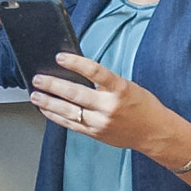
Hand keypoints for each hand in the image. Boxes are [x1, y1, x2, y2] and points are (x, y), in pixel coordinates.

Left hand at [30, 53, 181, 156]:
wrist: (154, 132)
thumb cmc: (142, 106)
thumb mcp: (128, 86)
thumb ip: (104, 82)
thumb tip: (76, 74)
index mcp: (120, 89)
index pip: (94, 71)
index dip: (75, 63)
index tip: (60, 57)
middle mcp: (109, 106)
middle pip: (74, 93)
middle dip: (52, 85)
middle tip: (38, 78)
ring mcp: (101, 122)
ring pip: (68, 111)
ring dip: (48, 101)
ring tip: (35, 94)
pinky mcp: (95, 133)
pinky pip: (70, 124)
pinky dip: (55, 116)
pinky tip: (46, 109)